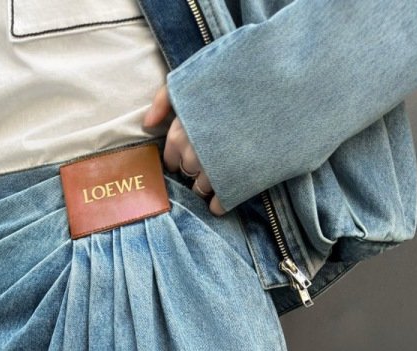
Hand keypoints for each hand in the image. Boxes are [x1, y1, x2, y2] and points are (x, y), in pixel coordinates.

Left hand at [143, 85, 225, 215]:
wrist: (269, 93)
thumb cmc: (228, 83)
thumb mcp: (191, 80)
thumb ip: (163, 99)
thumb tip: (147, 124)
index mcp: (179, 136)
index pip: (171, 160)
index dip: (181, 156)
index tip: (193, 150)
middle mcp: (192, 157)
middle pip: (187, 174)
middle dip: (196, 167)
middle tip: (212, 155)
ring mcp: (213, 173)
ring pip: (202, 189)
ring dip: (210, 183)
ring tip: (223, 168)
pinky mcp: (233, 184)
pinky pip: (219, 204)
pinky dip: (221, 202)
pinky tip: (228, 191)